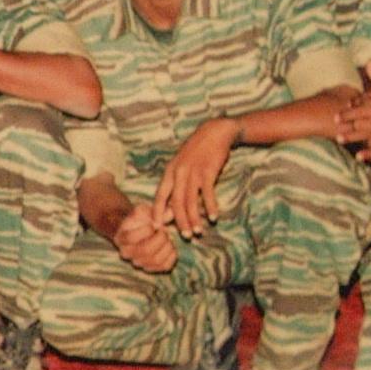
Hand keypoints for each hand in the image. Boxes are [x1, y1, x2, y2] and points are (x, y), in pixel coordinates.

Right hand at [110, 199, 177, 272]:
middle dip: (160, 239)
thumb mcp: (142, 210)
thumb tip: (171, 212)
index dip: (145, 230)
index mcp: (120, 238)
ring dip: (166, 247)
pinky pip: (164, 266)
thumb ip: (153, 210)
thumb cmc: (139, 219)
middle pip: (145, 250)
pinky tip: (171, 246)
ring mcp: (137, 262)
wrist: (136, 231)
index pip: (131, 238)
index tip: (152, 224)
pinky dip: (171, 256)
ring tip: (167, 238)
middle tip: (164, 231)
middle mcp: (126, 253)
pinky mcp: (150, 268)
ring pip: (155, 260)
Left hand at [154, 117, 238, 238]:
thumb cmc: (197, 153)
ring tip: (199, 232)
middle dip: (180, 221)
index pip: (160, 195)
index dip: (157, 211)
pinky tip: (213, 217)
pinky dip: (210, 207)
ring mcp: (193, 172)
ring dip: (195, 218)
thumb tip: (173, 205)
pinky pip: (207, 193)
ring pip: (191, 201)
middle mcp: (178, 173)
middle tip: (185, 236)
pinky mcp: (208, 172)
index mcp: (169, 172)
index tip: (157, 227)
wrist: (213, 133)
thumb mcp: (181, 165)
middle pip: (176, 202)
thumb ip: (177, 184)